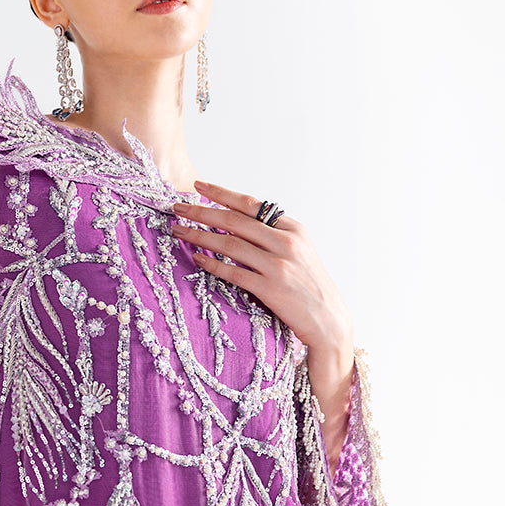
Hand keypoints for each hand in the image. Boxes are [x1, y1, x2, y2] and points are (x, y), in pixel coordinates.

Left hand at [171, 180, 354, 467]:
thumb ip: (272, 235)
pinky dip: (212, 264)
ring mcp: (278, 266)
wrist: (329, 320)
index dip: (221, 193)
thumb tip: (236, 221)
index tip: (198, 185)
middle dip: (201, 211)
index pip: (250, 204)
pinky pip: (233, 273)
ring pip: (229, 244)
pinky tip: (196, 259)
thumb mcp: (298, 251)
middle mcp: (286, 242)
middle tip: (177, 207)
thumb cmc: (309, 285)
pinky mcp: (270, 289)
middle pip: (234, 221)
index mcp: (292, 228)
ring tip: (178, 231)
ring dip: (199, 235)